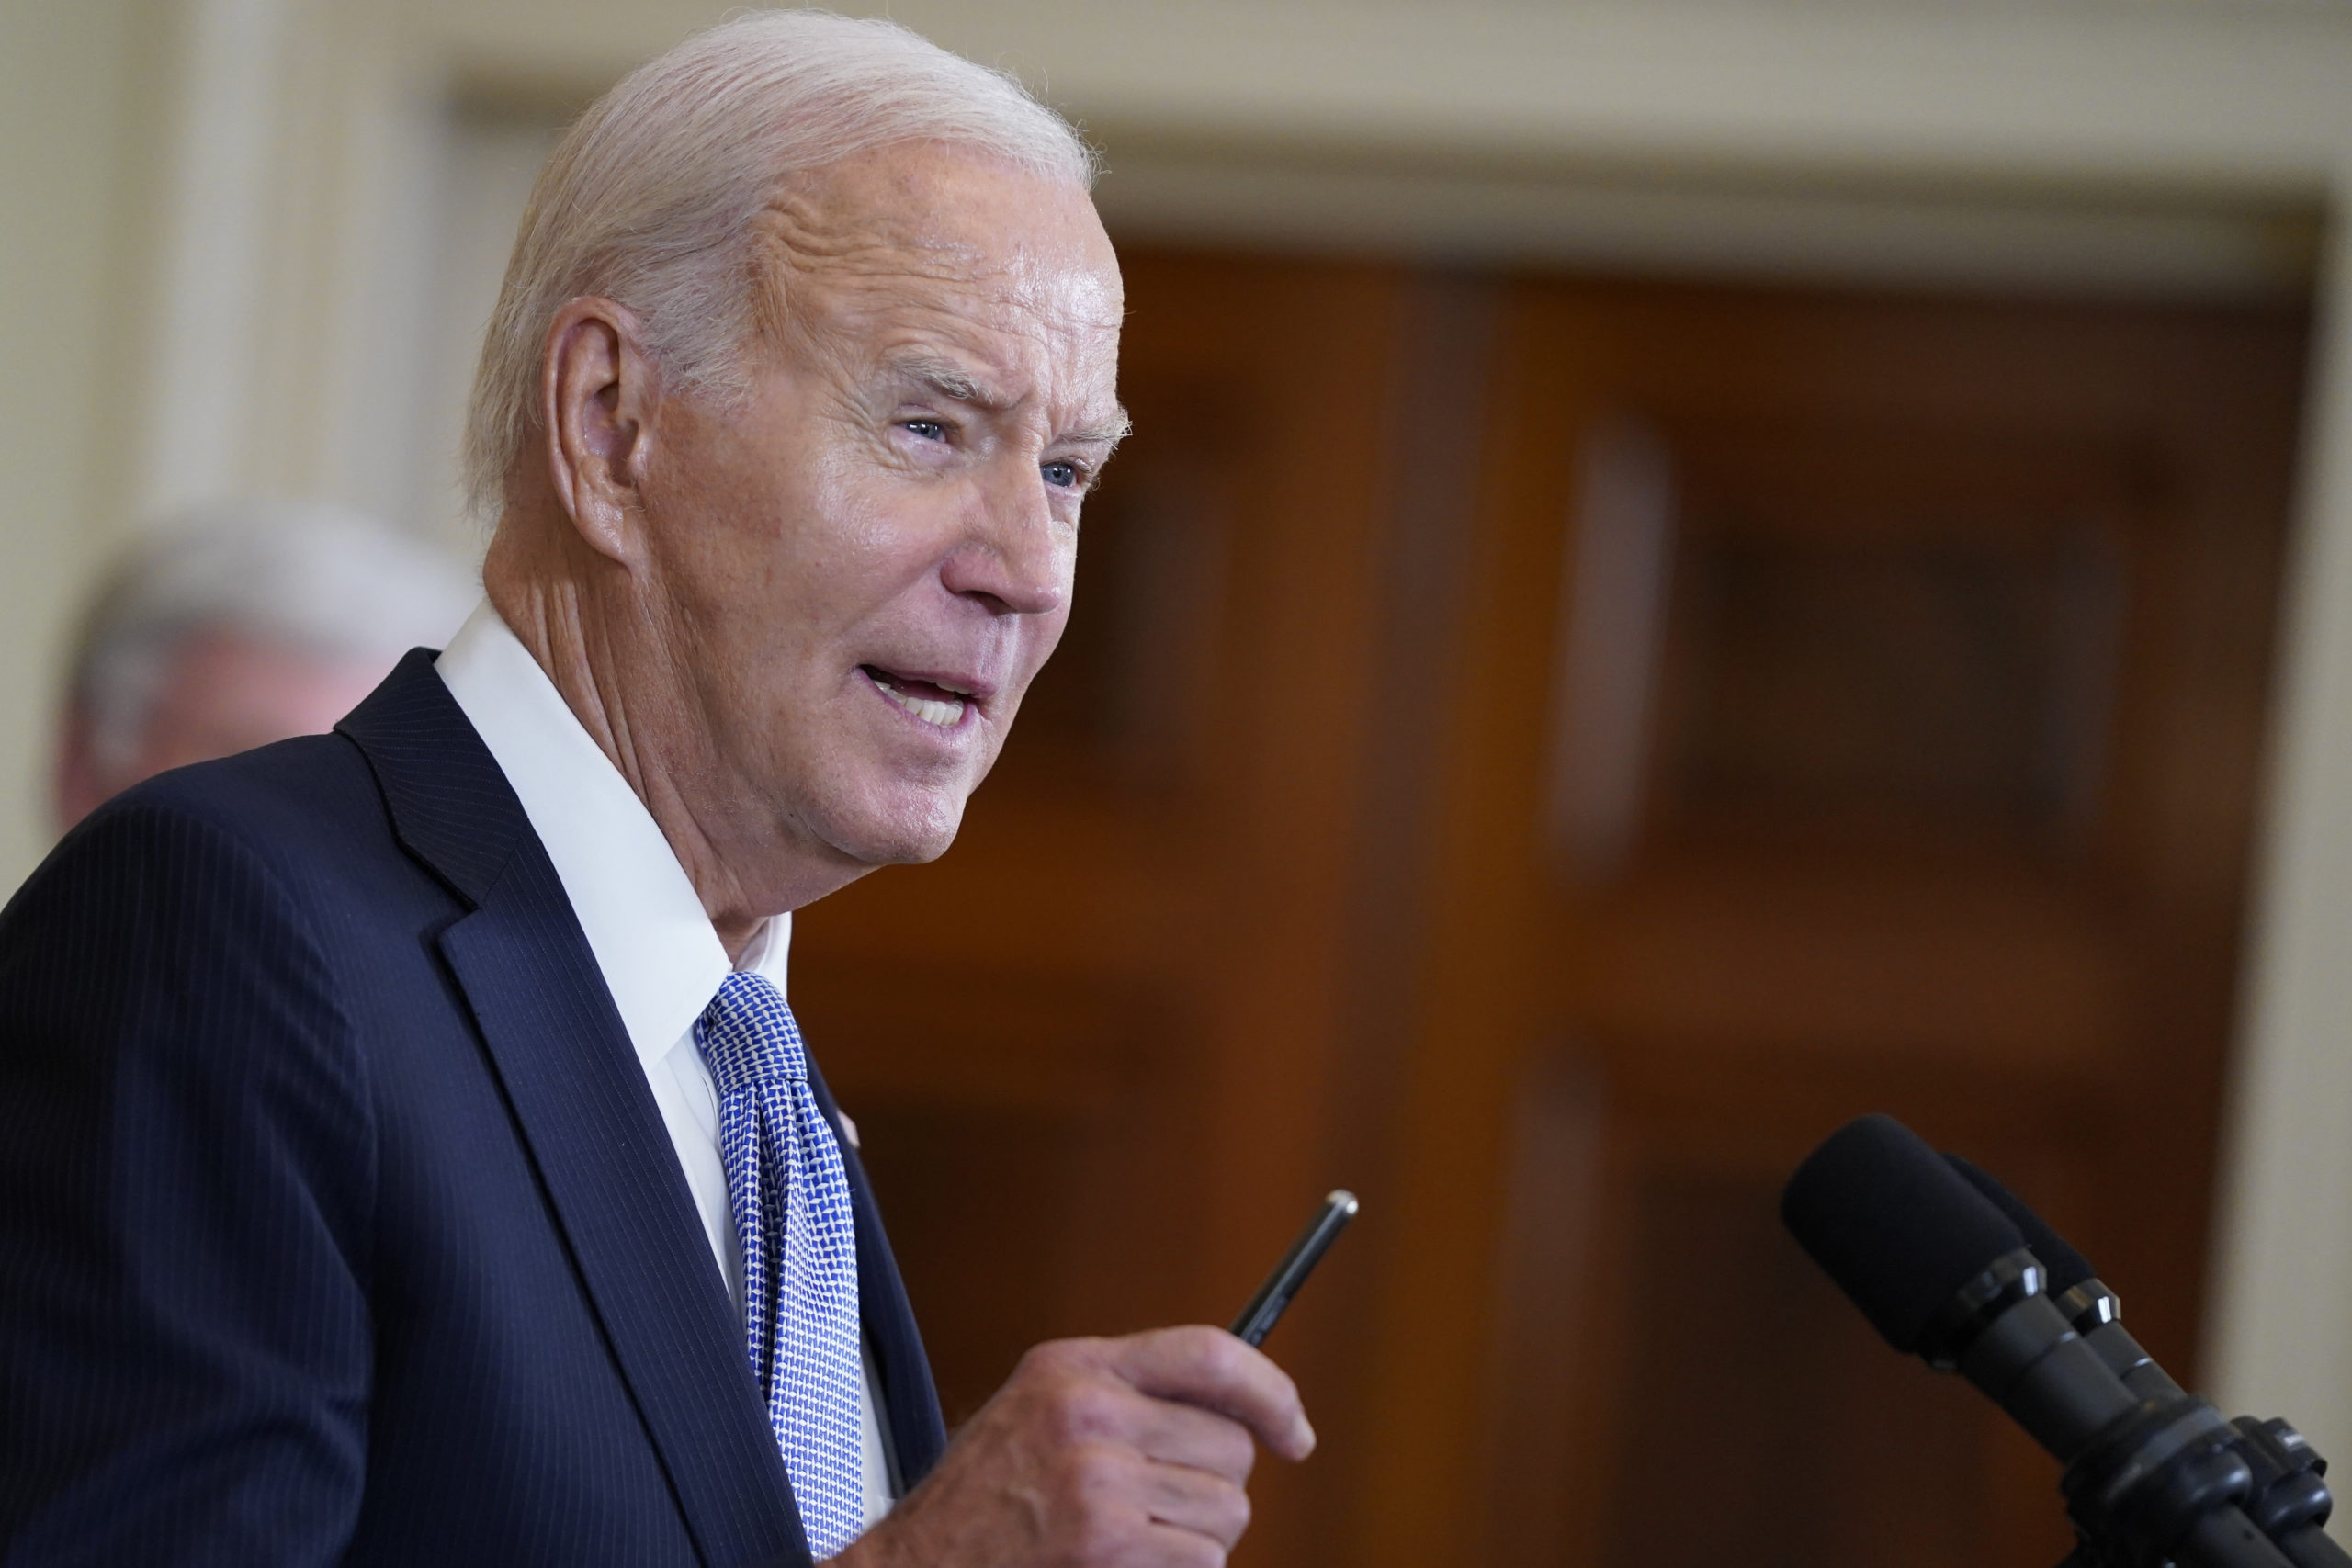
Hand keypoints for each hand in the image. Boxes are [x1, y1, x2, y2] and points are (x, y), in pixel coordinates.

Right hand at [833, 1325, 1313, 1567]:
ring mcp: (1097, 1477)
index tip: (1294, 1432)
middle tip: (1159, 1512)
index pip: (1211, 1354)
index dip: (1271, 1392)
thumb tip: (1241, 1411)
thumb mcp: (1041, 1412)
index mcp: (1077, 1365)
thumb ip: (1126, 1396)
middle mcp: (1088, 1409)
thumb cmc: (985, 1504)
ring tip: (1130, 1543)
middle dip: (1214, 1487)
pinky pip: (1202, 1559)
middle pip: (1231, 1446)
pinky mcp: (1105, 1540)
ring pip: (1226, 1510)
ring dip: (1196, 1540)